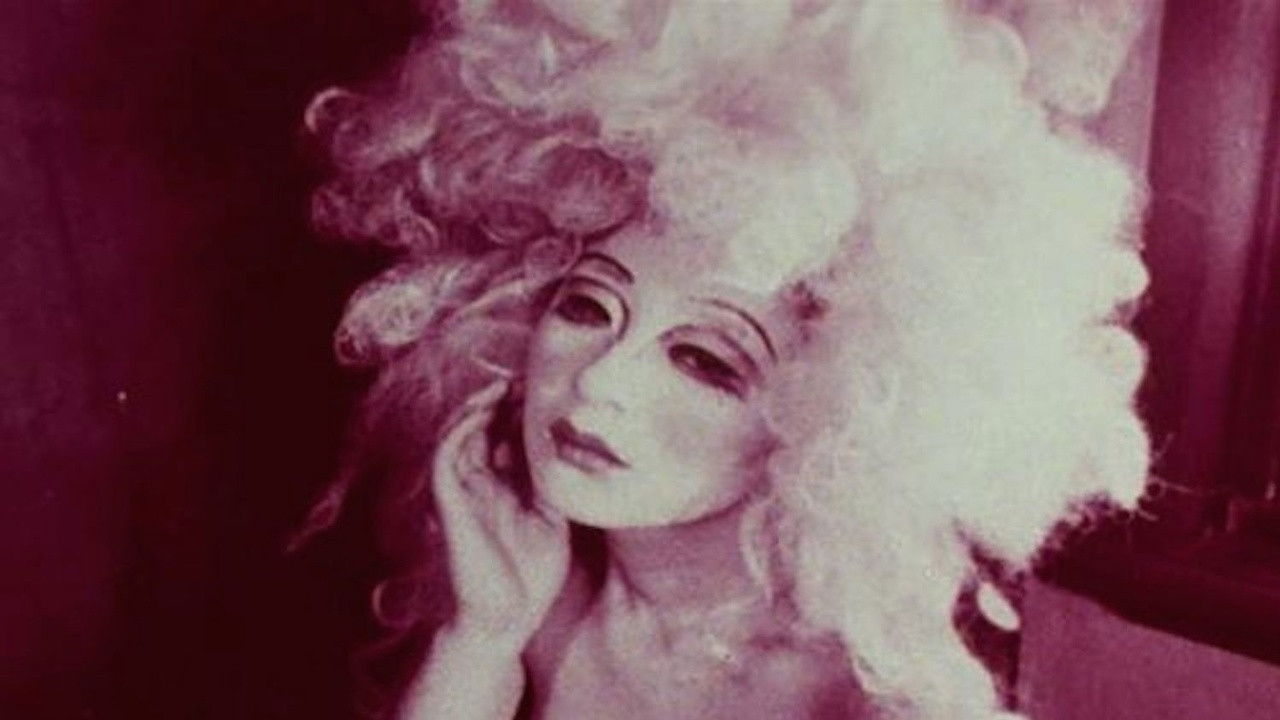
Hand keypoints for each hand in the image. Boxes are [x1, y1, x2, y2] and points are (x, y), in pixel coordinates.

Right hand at [431, 380, 570, 649]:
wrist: (507, 620)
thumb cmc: (531, 576)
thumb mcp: (554, 518)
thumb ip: (552, 483)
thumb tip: (570, 447)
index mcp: (503, 487)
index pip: (505, 435)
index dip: (520, 409)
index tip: (545, 383)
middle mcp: (479, 484)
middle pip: (483, 427)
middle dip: (501, 399)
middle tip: (526, 372)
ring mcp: (462, 492)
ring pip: (459, 433)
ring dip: (478, 405)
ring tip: (504, 383)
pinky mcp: (448, 503)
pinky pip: (446, 456)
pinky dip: (460, 429)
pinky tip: (483, 411)